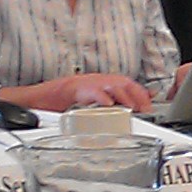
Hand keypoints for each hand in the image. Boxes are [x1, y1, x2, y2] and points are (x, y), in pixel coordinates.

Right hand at [14, 73, 154, 113]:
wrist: (42, 97)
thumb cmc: (66, 100)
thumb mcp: (92, 100)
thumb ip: (109, 102)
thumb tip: (124, 111)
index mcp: (101, 82)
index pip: (126, 83)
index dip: (140, 93)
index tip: (149, 105)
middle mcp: (96, 80)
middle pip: (122, 82)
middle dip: (136, 95)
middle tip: (144, 108)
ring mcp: (87, 84)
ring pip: (111, 85)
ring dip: (124, 96)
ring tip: (131, 107)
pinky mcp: (75, 90)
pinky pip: (91, 92)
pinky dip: (102, 98)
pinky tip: (109, 106)